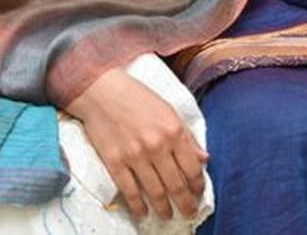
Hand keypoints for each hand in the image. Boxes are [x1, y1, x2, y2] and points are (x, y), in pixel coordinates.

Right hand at [64, 67, 206, 220]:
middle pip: (176, 185)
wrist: (101, 91)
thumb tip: (205, 158)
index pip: (192, 169)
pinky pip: (130, 191)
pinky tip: (143, 213)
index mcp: (174, 131)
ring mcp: (135, 155)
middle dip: (186, 204)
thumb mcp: (169, 110)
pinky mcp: (115, 162)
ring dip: (164, 209)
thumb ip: (187, 136)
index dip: (197, 186)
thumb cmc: (137, 97)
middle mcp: (157, 145)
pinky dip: (138, 206)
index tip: (198, 194)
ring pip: (155, 192)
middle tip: (189, 213)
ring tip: (168, 216)